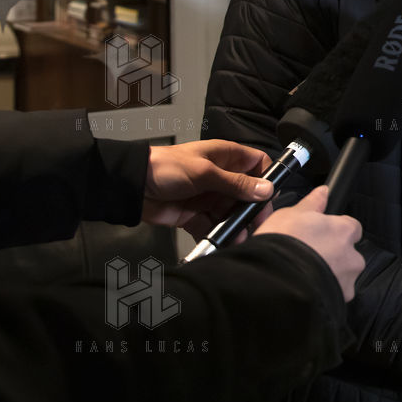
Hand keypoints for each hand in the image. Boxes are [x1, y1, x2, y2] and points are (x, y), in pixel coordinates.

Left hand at [143, 139, 273, 237]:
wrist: (131, 186)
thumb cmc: (168, 168)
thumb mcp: (205, 173)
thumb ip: (236, 183)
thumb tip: (268, 190)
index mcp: (226, 158)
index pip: (257, 164)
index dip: (267, 178)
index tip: (270, 196)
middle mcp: (222, 178)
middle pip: (247, 194)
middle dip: (252, 210)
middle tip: (257, 225)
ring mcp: (209, 197)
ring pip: (231, 213)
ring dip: (235, 226)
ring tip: (238, 238)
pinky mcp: (196, 215)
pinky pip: (212, 227)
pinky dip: (217, 236)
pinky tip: (221, 243)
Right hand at [254, 186, 364, 301]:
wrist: (275, 283)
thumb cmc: (282, 245)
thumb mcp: (291, 214)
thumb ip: (312, 203)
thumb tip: (323, 192)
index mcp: (345, 231)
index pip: (351, 227)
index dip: (335, 230)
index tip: (320, 234)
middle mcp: (353, 256)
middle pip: (348, 254)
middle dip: (333, 256)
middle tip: (308, 257)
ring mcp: (347, 282)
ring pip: (342, 277)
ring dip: (329, 277)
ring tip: (303, 276)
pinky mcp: (339, 302)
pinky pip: (334, 296)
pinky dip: (322, 294)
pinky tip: (305, 291)